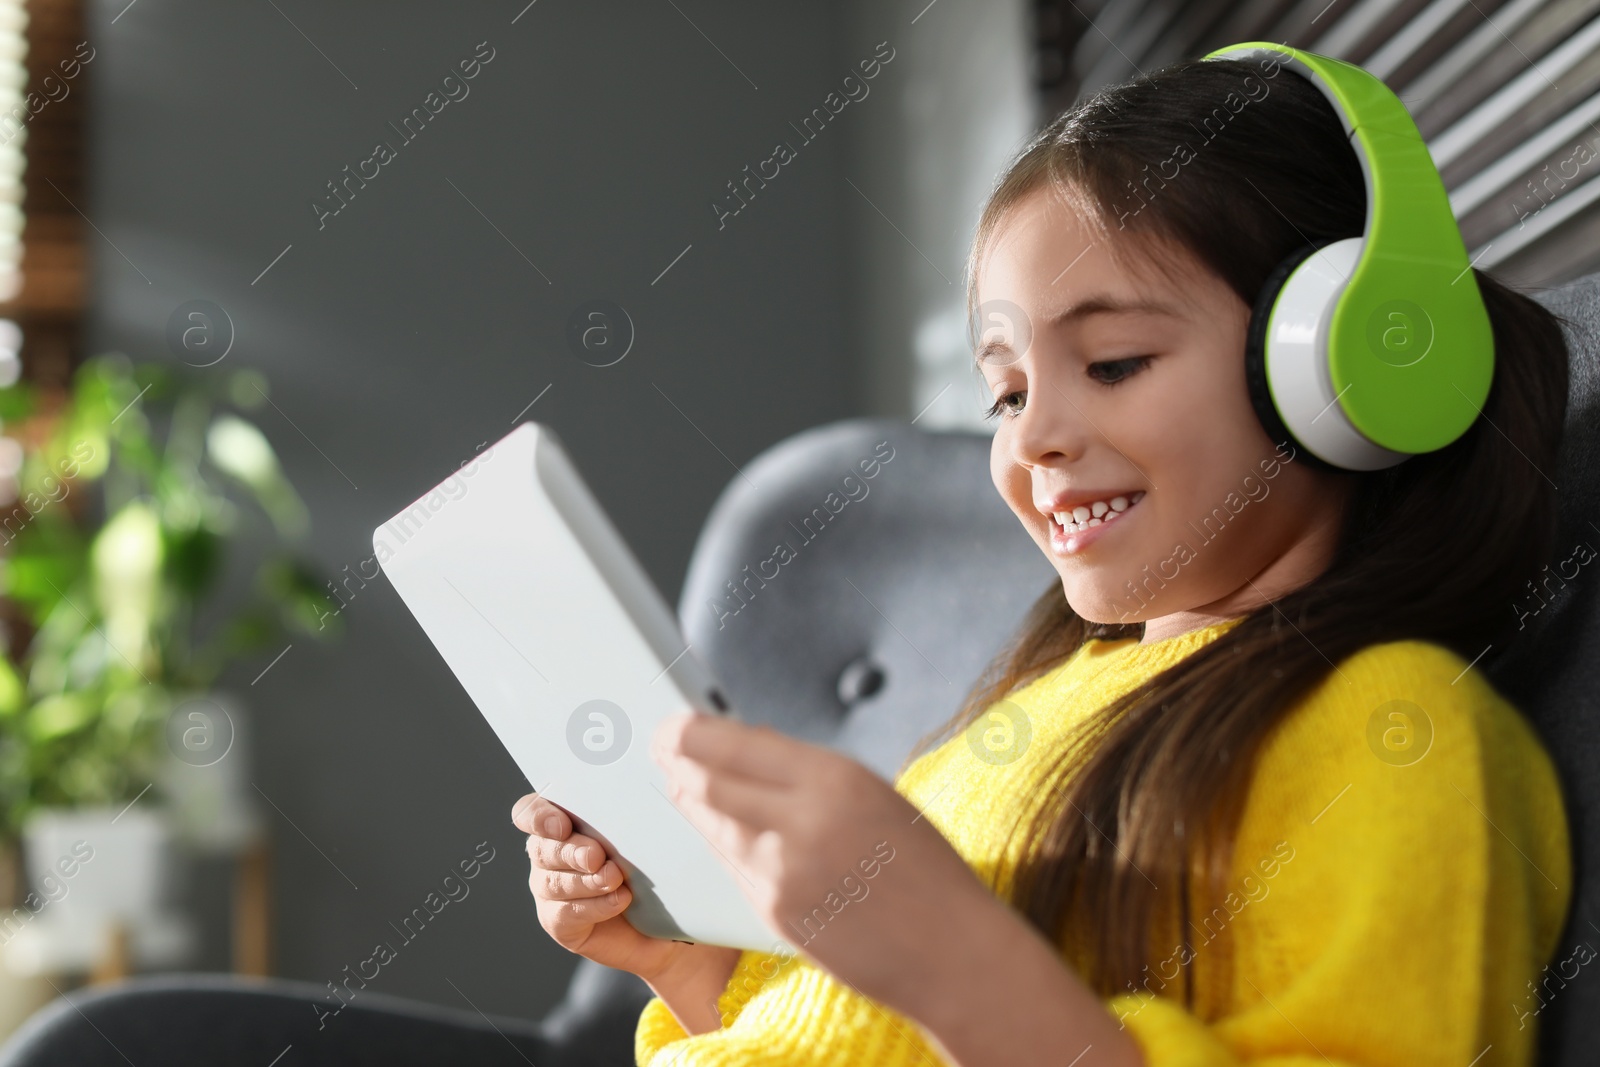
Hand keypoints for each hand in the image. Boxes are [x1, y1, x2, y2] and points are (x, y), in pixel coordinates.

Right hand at [512, 792, 738, 1031]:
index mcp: (559, 824)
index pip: (530, 812)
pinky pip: (566, 913)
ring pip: (554, 883)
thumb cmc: (645, 867)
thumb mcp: (636, 837)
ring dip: (587, 880)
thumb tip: (633, 806)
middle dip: (570, 851)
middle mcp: (547, 856)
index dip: (538, 817)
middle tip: (597, 856)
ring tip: (614, 879)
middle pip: (542, 849)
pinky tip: (619, 900)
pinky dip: (595, 906)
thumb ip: (624, 819)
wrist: (658, 921)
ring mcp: (548, 890)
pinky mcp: (558, 921)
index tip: (563, 825)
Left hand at [648, 711, 1000, 1016]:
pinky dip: (718, 842)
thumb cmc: (924, 870)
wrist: (950, 951)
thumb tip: (750, 745)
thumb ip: (812, 774)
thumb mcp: (876, 796)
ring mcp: (783, 873)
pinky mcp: (774, 913)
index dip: (693, 732)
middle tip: (660, 747)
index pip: (736, 744)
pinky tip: (713, 829)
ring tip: (677, 782)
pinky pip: (731, 867)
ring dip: (689, 801)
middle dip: (676, 761)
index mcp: (835, 780)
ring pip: (712, 825)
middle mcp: (802, 822)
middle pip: (708, 782)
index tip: (674, 722)